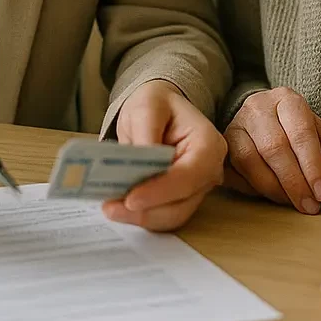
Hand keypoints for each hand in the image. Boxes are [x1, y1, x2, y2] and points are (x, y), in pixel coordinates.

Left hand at [103, 80, 226, 231]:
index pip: (188, 176)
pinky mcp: (181, 199)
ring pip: (172, 216)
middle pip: (181, 204)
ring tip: (111, 208)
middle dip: (146, 211)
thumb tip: (139, 167)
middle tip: (111, 208)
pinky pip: (163, 215)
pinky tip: (120, 207)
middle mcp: (209, 172)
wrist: (159, 110)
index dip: (160, 191)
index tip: (131, 199)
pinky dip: (142, 215)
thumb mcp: (147, 106)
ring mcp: (197, 189)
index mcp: (208, 144)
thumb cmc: (156, 104)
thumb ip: (146, 134)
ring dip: (141, 217)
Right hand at [224, 87, 320, 213]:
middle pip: (274, 148)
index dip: (313, 166)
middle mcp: (257, 107)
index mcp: (286, 99)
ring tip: (293, 203)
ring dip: (274, 188)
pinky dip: (253, 188)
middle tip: (310, 205)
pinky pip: (234, 170)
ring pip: (250, 160)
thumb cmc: (296, 128)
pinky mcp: (222, 142)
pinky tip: (272, 196)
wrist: (263, 116)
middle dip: (295, 182)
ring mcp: (236, 124)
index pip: (301, 133)